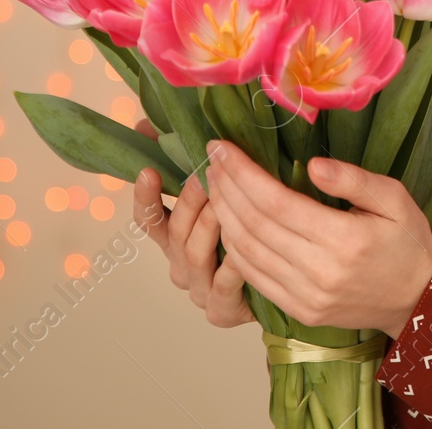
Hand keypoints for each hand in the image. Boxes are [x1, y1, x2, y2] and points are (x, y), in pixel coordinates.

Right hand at [131, 118, 254, 329]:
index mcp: (176, 238)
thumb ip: (188, 159)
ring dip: (209, 226)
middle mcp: (181, 264)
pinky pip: (223, 285)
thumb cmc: (254, 232)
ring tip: (224, 203)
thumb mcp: (224, 192)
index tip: (148, 171)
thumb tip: (145, 122)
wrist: (286, 286)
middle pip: (175, 231)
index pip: (148, 218)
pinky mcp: (221, 310)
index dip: (145, 197)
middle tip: (205, 176)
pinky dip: (232, 266)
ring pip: (195, 253)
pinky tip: (244, 249)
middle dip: (189, 202)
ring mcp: (199, 289)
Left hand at [204, 139, 431, 338]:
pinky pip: (254, 278)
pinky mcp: (299, 311)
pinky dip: (234, 248)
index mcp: (344, 239)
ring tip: (214, 186)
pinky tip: (227, 223)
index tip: (222, 148)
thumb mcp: (395, 198)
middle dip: (226, 188)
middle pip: (254, 224)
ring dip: (223, 216)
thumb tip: (313, 164)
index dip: (242, 173)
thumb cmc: (406, 242)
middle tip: (212, 160)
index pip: (275, 201)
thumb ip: (353, 180)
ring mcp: (306, 296)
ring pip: (247, 252)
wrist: (419, 301)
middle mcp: (319, 271)